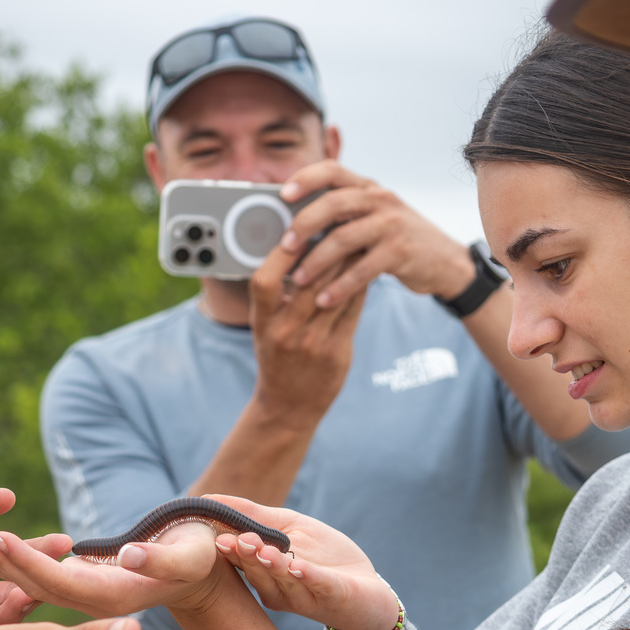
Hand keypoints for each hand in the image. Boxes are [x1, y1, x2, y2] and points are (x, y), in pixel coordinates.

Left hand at [0, 519, 224, 616]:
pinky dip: (15, 564)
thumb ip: (160, 558)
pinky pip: (40, 580)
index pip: (58, 582)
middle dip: (4, 559)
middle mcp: (93, 602)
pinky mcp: (82, 587)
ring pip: (33, 584)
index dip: (27, 561)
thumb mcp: (189, 556)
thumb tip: (129, 556)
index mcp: (112, 597)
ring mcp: (85, 598)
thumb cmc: (201, 556)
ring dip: (3, 562)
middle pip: (37, 585)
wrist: (206, 570)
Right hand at [166, 495, 398, 629]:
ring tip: (258, 547)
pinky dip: (308, 577)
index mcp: (262, 573)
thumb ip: (253, 515)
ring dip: (269, 565)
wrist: (368, 593)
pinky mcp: (333, 597)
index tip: (200, 530)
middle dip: (243, 556)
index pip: (236, 557)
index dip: (221, 544)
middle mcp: (277, 589)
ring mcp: (304, 595)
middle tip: (229, 540)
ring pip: (282, 581)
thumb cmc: (324, 557)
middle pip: (255, 571)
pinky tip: (298, 567)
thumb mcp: (289, 527)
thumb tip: (208, 498)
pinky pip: (318, 587)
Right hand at [245, 237, 365, 431]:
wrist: (288, 406)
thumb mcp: (264, 327)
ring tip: (360, 240)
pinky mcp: (336, 353)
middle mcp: (284, 332)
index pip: (265, 281)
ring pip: (335, 293)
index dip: (280, 254)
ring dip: (350, 264)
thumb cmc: (276, 358)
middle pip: (309, 282)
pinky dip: (360, 288)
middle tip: (341, 223)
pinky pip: (352, 312)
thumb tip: (297, 250)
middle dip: (327, 249)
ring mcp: (312, 344)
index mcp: (262, 322)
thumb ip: (276, 295)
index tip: (297, 229)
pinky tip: (367, 271)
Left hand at [279, 160, 474, 307]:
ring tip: (297, 280)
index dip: (306, 178)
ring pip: (343, 238)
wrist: (444, 262)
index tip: (283, 195)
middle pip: (333, 203)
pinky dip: (339, 287)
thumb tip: (290, 227)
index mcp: (367, 187)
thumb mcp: (373, 217)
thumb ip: (342, 215)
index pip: (332, 170)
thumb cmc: (396, 240)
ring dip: (316, 261)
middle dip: (304, 224)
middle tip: (285, 246)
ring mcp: (391, 225)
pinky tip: (324, 300)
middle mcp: (380, 199)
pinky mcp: (400, 253)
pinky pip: (361, 270)